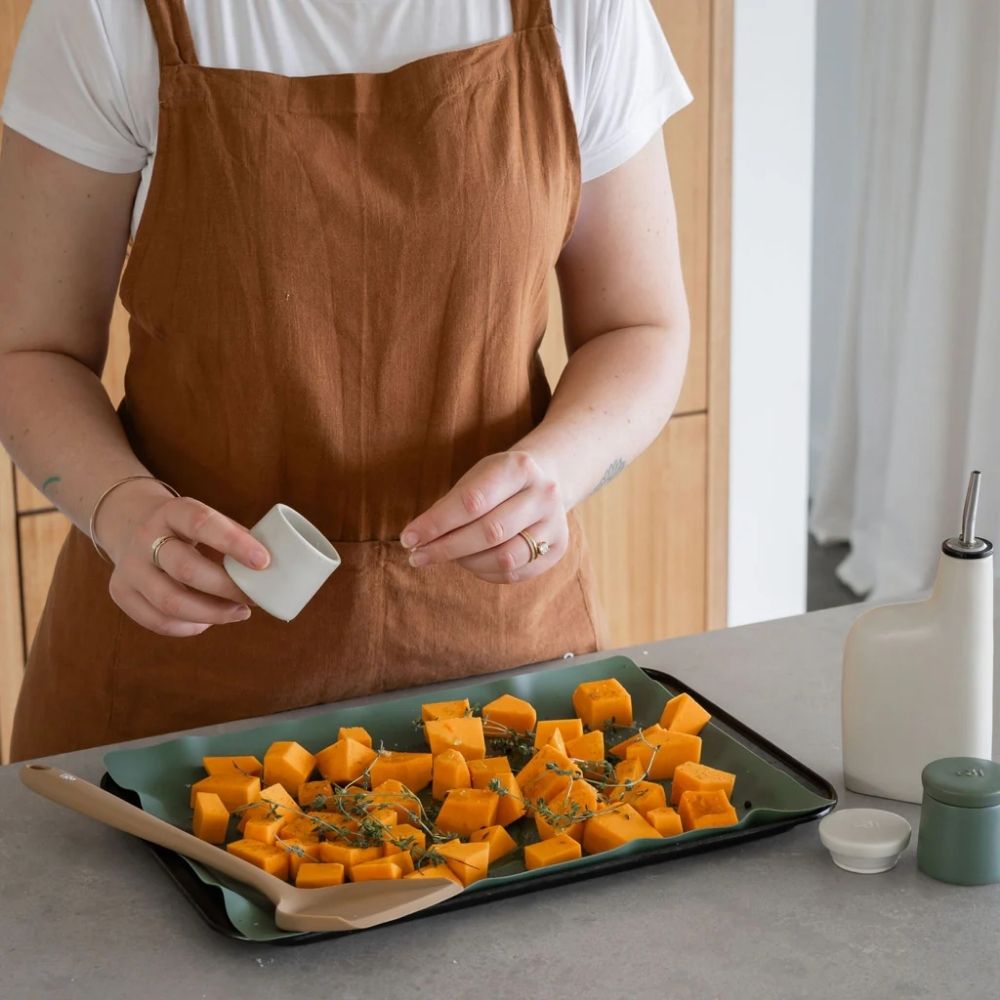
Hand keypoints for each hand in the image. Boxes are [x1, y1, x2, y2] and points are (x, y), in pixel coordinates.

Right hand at [100, 481, 270, 636]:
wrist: (131, 523)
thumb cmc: (188, 528)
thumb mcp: (208, 521)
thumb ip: (237, 539)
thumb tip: (280, 565)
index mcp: (173, 511)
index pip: (202, 523)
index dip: (235, 543)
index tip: (264, 562)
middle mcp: (146, 537)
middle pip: (186, 568)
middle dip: (226, 588)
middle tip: (254, 598)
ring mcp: (129, 566)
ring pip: (170, 601)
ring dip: (211, 614)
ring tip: (238, 613)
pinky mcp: (120, 592)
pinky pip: (157, 620)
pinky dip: (188, 627)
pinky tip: (207, 622)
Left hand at [400, 451, 567, 582]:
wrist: (546, 481)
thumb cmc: (497, 482)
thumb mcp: (475, 479)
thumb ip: (450, 507)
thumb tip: (417, 540)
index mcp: (519, 467)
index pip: (472, 501)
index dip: (437, 523)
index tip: (409, 538)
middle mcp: (544, 494)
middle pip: (489, 532)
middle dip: (446, 548)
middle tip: (417, 557)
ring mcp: (555, 523)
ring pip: (504, 558)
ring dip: (467, 563)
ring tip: (449, 556)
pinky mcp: (558, 548)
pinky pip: (515, 573)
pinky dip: (485, 572)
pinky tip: (472, 563)